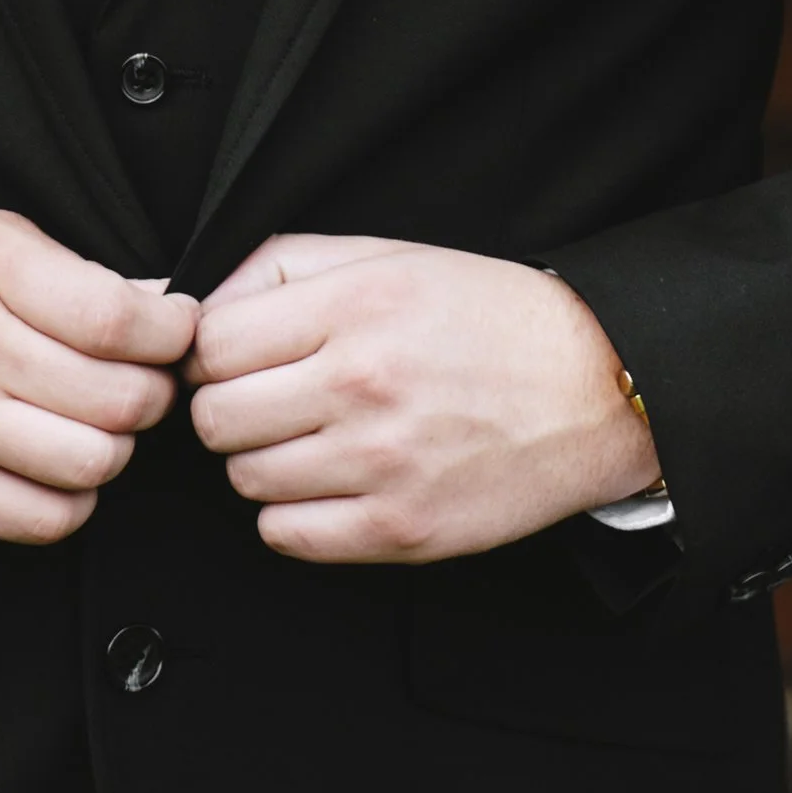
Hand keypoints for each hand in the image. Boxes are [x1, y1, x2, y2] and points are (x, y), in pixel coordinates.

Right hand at [0, 201, 197, 544]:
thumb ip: (59, 266)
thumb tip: (152, 307)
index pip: (117, 320)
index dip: (171, 333)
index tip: (174, 330)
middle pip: (117, 399)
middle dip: (153, 393)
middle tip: (142, 379)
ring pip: (90, 465)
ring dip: (116, 448)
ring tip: (97, 423)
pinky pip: (39, 520)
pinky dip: (71, 501)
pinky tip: (59, 468)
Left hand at [186, 234, 657, 563]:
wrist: (596, 387)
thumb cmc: (487, 317)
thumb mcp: (389, 255)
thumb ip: (282, 267)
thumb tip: (195, 304)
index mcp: (356, 305)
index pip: (211, 344)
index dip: (212, 353)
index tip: (239, 360)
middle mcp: (363, 382)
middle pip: (215, 418)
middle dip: (230, 409)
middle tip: (272, 403)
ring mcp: (382, 463)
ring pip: (245, 479)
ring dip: (264, 462)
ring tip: (313, 440)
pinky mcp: (401, 529)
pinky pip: (284, 536)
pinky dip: (292, 516)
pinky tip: (330, 485)